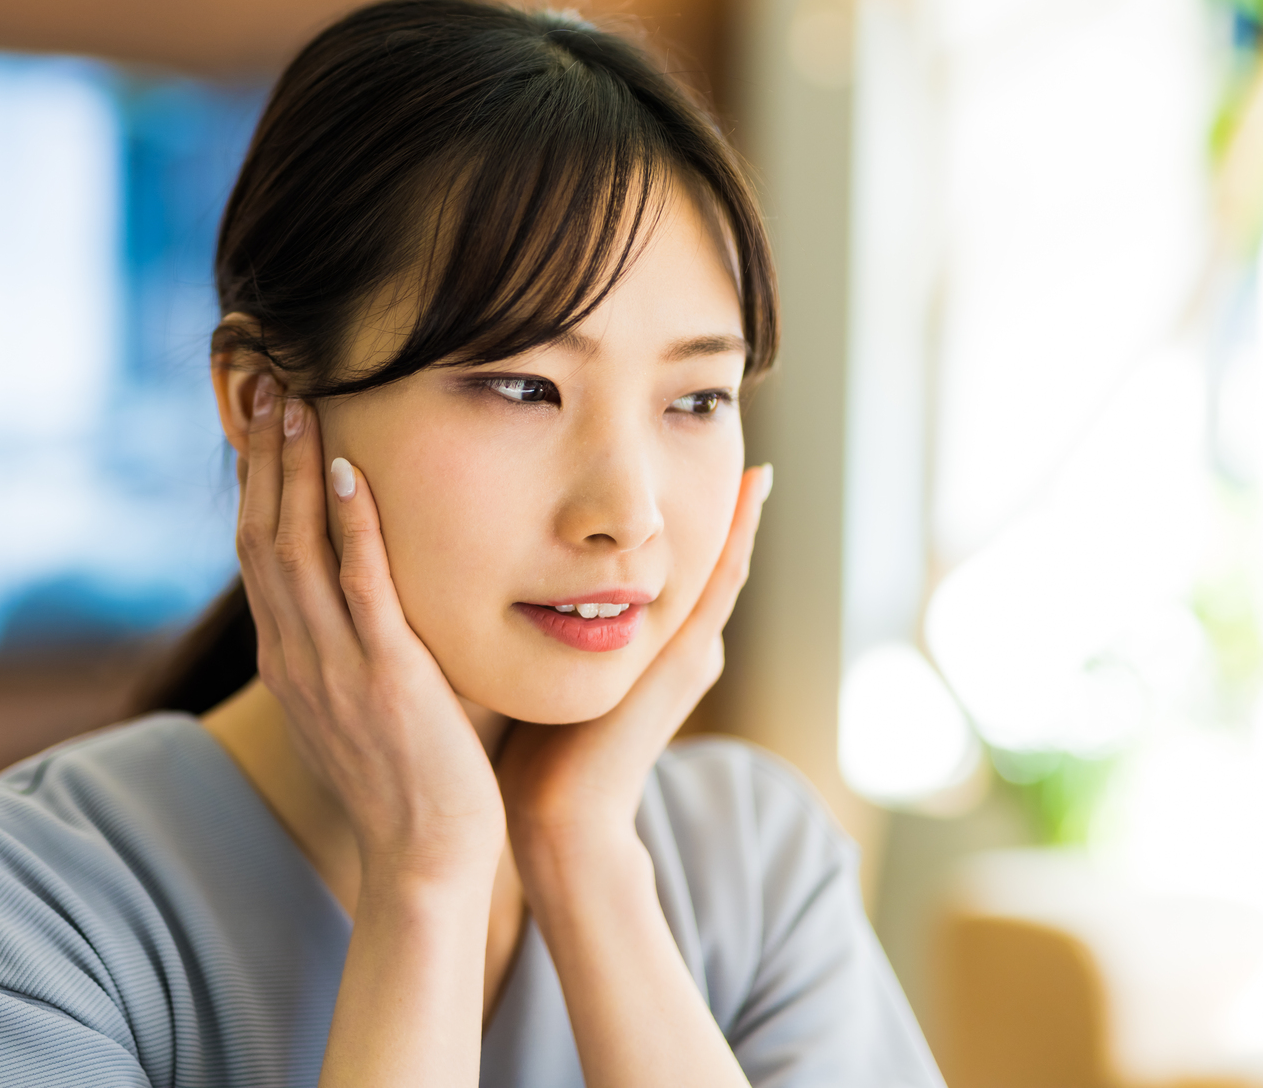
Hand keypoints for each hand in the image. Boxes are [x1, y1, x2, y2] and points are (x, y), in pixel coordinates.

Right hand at [236, 379, 506, 889]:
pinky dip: (351, 523)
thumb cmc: (410, 778)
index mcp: (289, 659)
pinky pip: (360, 587)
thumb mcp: (363, 699)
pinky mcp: (385, 678)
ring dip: (294, 468)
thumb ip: (356, 639)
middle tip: (269, 382)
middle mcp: (296, 656)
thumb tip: (367, 583)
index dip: (254, 481)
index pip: (255, 552)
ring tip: (299, 400)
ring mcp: (334, 667)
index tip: (263, 419)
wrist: (425, 860)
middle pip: (260, 534)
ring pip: (296, 549)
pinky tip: (352, 467)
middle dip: (263, 455)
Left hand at [498, 463, 772, 875]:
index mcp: (646, 645)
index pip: (668, 569)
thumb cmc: (535, 751)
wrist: (559, 816)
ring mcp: (687, 652)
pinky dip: (737, 540)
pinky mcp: (686, 661)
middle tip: (732, 447)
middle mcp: (677, 645)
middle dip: (719, 510)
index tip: (677, 461)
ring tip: (756, 465)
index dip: (678, 519)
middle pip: (700, 563)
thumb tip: (506, 586)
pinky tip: (751, 495)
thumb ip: (542, 632)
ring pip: (720, 568)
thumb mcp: (541, 669)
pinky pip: (720, 587)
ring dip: (741, 518)